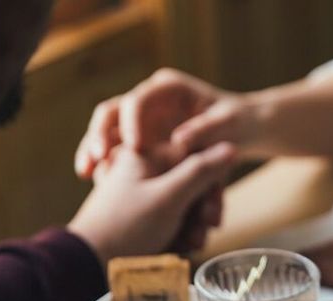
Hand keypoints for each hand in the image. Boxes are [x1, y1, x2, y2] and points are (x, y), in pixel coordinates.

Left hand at [68, 142, 234, 263]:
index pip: (195, 157)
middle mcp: (144, 170)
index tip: (211, 211)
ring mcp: (142, 193)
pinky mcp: (141, 215)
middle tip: (203, 233)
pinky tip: (179, 248)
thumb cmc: (126, 227)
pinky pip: (171, 219)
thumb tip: (230, 146)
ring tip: (189, 246)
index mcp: (146, 154)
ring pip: (184, 204)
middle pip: (192, 183)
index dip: (210, 185)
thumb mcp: (169, 197)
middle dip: (201, 211)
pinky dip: (179, 233)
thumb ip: (201, 171)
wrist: (88, 262)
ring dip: (193, 226)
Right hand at [74, 68, 257, 179]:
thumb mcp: (229, 124)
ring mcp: (143, 120)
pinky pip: (115, 150)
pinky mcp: (142, 140)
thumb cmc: (240, 121)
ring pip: (108, 132)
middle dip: (100, 135)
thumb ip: (206, 129)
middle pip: (113, 113)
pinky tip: (94, 180)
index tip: (134, 147)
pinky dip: (105, 164)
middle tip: (95, 160)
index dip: (132, 122)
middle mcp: (151, 100)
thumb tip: (180, 139)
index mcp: (169, 88)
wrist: (246, 129)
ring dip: (94, 150)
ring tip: (86, 173)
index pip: (139, 99)